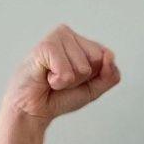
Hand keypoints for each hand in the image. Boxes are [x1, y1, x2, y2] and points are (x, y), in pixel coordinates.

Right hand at [0, 24, 120, 125]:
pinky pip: (66, 71)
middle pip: (96, 60)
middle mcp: (70, 35)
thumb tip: (110, 55)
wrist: (34, 109)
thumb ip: (110, 75)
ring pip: (83, 67)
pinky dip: (58, 82)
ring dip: (67, 81)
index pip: (107, 57)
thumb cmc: (60, 96)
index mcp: (83, 42)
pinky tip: (46, 77)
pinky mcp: (45, 45)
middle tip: (62, 79)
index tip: (75, 80)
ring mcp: (57, 37)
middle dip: (81, 78)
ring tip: (52, 78)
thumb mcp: (94, 89)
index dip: (94, 77)